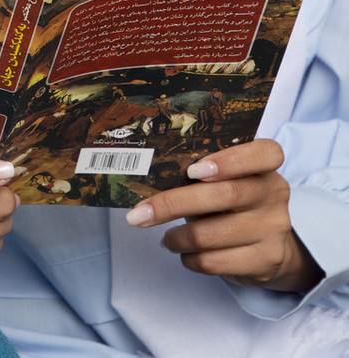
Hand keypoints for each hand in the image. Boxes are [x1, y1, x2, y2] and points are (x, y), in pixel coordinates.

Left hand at [125, 139, 322, 292]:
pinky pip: (215, 261)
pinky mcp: (266, 260)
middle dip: (173, 204)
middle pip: (224, 195)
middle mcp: (274, 194)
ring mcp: (274, 228)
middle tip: (140, 214)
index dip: (229, 161)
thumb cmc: (229, 203)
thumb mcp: (222, 181)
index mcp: (265, 166)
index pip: (264, 153)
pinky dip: (190, 259)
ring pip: (212, 233)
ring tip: (167, 238)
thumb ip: (198, 173)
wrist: (265, 248)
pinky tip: (185, 253)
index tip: (192, 171)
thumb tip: (147, 178)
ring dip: (177, 238)